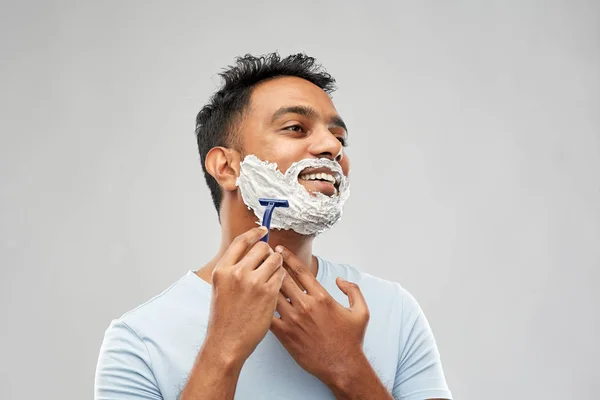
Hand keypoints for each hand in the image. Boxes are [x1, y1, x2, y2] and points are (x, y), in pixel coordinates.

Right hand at [205, 226, 285, 363]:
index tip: (263, 230)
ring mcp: (254, 282)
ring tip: (272, 276)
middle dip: (268, 253)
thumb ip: (233, 268)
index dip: (255, 233)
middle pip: (261, 248)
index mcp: (223, 269)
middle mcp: (237, 272)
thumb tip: (250, 252)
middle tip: (268, 262)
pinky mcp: (269, 293)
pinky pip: (281, 275)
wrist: (227, 342)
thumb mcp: (220, 287)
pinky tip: (276, 287)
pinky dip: (281, 278)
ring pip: (275, 259)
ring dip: (277, 265)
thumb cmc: (224, 318)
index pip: (241, 241)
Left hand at [270, 246, 369, 388]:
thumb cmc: (351, 340)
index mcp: (322, 297)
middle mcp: (306, 306)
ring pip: (273, 295)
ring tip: (257, 275)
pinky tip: (256, 299)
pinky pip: (268, 316)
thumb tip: (340, 280)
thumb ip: (353, 290)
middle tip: (263, 257)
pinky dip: (262, 306)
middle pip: (283, 279)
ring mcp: (293, 320)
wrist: (342, 366)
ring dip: (265, 284)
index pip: (301, 270)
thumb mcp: (361, 312)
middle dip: (272, 266)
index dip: (289, 257)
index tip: (280, 249)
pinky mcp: (285, 335)